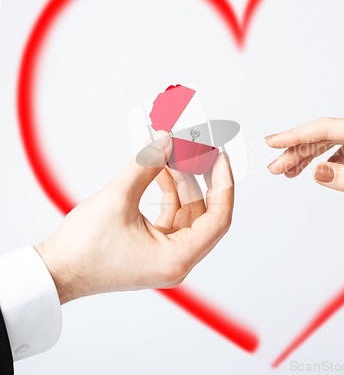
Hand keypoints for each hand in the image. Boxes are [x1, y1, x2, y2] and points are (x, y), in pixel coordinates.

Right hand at [35, 135, 233, 303]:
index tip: (221, 158)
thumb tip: (167, 139)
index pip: (217, 219)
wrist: (55, 271)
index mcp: (176, 259)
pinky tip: (161, 170)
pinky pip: (171, 216)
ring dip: (181, 182)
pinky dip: (169, 193)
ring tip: (171, 153)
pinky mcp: (153, 248)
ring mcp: (165, 255)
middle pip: (203, 213)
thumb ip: (147, 164)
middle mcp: (176, 261)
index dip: (223, 185)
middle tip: (196, 149)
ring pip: (186, 212)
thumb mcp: (118, 198)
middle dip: (200, 177)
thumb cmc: (82, 248)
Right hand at [266, 112, 343, 240]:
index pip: (328, 129)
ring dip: (311, 155)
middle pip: (328, 134)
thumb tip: (316, 172)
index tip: (272, 142)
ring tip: (288, 171)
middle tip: (275, 167)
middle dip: (299, 150)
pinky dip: (330, 158)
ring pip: (335, 140)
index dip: (296, 136)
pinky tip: (316, 169)